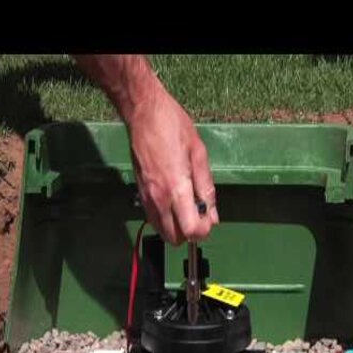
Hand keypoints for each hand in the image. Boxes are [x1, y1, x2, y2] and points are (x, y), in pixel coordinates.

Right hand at [127, 83, 218, 245]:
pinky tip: (174, 201)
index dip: (204, 229)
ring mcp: (146, 198)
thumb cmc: (173, 127)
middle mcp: (160, 199)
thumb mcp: (199, 154)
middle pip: (176, 239)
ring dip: (177, 227)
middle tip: (198, 212)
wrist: (143, 114)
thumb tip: (212, 214)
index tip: (209, 217)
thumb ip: (206, 188)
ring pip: (163, 232)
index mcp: (177, 189)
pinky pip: (154, 219)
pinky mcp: (139, 194)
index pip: (192, 230)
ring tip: (186, 206)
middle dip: (190, 232)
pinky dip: (166, 219)